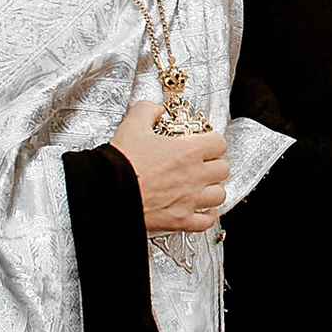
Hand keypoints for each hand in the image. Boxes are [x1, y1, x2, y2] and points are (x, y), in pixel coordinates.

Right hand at [111, 99, 228, 234]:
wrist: (109, 193)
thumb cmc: (122, 164)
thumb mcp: (132, 126)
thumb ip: (147, 111)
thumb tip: (154, 109)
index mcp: (187, 152)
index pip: (219, 143)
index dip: (213, 141)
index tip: (205, 142)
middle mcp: (194, 176)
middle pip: (223, 169)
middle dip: (215, 164)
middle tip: (205, 163)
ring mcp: (189, 200)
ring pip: (219, 195)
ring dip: (213, 189)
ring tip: (205, 186)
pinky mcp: (180, 220)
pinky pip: (206, 222)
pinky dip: (208, 217)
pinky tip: (204, 211)